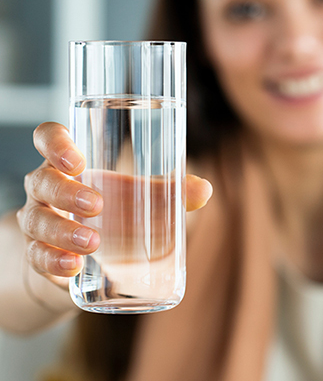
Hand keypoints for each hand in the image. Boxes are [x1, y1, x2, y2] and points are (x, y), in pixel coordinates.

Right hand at [16, 122, 212, 288]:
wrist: (81, 257)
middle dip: (66, 190)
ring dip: (63, 230)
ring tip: (93, 242)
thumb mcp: (134, 198)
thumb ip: (166, 191)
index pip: (48, 139)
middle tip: (96, 204)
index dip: (54, 142)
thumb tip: (204, 189)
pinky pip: (36, 256)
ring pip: (36, 219)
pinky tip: (73, 265)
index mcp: (69, 165)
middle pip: (41, 180)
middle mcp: (48, 190)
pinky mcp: (39, 255)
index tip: (76, 158)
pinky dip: (53, 260)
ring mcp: (39, 222)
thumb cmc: (109, 214)